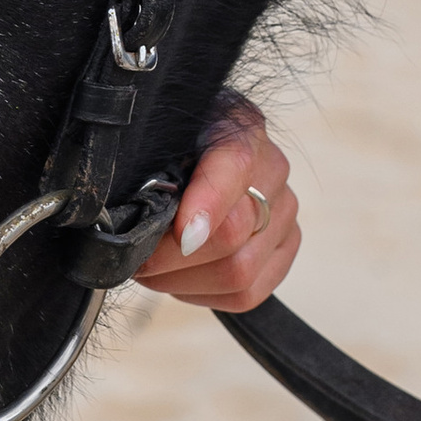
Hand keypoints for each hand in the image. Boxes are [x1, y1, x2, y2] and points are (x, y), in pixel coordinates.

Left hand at [136, 110, 298, 312]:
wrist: (195, 152)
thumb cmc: (171, 149)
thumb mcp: (157, 139)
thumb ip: (153, 169)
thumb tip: (144, 221)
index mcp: (238, 126)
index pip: (234, 165)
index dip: (207, 205)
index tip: (180, 236)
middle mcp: (272, 168)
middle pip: (231, 233)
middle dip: (170, 256)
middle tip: (136, 257)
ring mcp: (285, 212)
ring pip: (239, 273)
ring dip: (182, 279)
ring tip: (153, 267)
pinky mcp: (285, 250)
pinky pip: (247, 294)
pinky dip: (203, 293)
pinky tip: (181, 275)